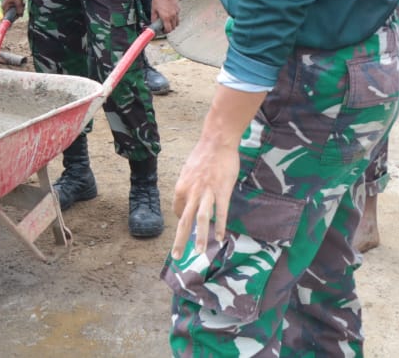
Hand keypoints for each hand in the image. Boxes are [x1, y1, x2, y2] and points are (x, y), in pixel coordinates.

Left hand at [151, 0, 179, 31]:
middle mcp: (173, 16)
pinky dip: (174, 17)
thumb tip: (153, 24)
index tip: (162, 31)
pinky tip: (169, 13)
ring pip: (177, 23)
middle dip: (169, 29)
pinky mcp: (178, 8)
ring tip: (167, 21)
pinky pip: (177, 16)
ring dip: (173, 24)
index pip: (168, 29)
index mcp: (166, 17)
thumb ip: (154, 18)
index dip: (165, 32)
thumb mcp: (153, 9)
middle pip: (173, 27)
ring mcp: (177, 12)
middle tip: (164, 27)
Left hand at [171, 137, 239, 257]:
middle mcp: (191, 192)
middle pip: (184, 220)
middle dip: (180, 240)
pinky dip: (219, 226)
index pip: (178, 210)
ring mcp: (207, 192)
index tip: (186, 227)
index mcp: (181, 187)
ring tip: (200, 253)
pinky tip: (220, 238)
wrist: (217, 141)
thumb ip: (187, 186)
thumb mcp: (188, 171)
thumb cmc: (203, 155)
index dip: (181, 220)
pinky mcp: (222, 190)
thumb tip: (187, 197)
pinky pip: (221, 212)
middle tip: (177, 257)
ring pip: (201, 218)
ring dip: (200, 237)